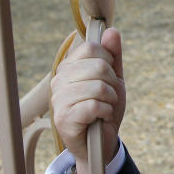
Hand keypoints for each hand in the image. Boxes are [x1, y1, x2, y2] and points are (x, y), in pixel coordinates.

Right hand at [51, 27, 124, 173]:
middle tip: (108, 97)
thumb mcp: (114, 79)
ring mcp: (58, 99)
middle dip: (113, 84)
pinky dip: (105, 112)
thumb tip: (112, 31)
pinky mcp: (63, 118)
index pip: (93, 48)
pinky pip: (94, 105)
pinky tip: (100, 118)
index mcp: (69, 67)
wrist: (100, 143)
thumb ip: (113, 55)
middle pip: (98, 66)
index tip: (109, 77)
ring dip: (111, 100)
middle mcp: (59, 80)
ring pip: (98, 87)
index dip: (109, 61)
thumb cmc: (105, 108)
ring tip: (104, 108)